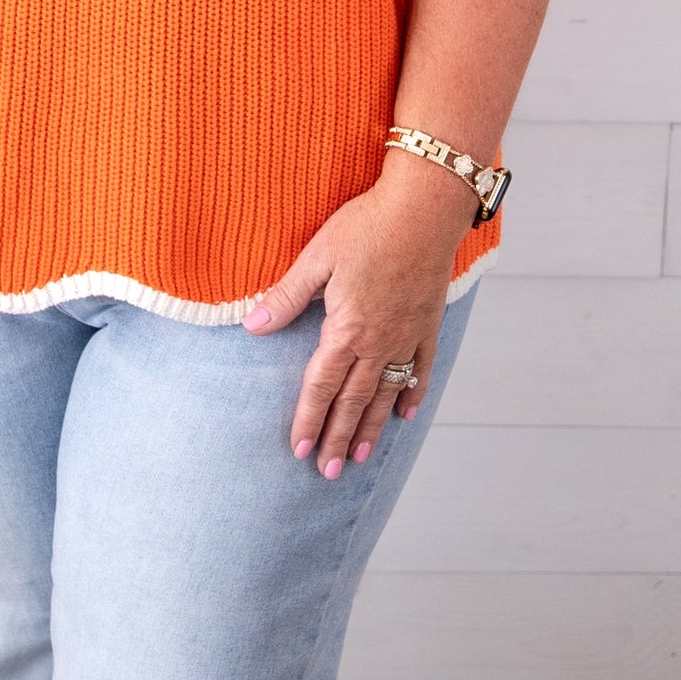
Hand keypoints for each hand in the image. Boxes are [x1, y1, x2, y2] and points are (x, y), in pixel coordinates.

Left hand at [241, 155, 468, 474]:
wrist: (425, 207)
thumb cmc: (368, 226)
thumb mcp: (317, 258)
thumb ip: (286, 297)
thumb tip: (252, 327)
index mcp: (347, 329)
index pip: (321, 386)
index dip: (308, 419)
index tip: (298, 450)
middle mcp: (379, 342)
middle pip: (354, 401)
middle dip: (336, 438)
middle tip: (326, 472)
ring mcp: (407, 336)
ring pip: (386, 394)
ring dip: (371, 428)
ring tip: (358, 457)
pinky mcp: (428, 324)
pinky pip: (420, 369)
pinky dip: (413, 394)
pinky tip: (406, 414)